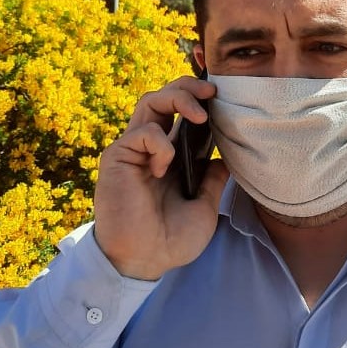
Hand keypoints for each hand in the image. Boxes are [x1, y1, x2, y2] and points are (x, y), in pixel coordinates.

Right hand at [93, 76, 229, 279]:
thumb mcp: (205, 208)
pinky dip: (160, 144)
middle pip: (165, 97)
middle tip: (211, 91)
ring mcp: (133, 150)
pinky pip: (143, 133)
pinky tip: (165, 168)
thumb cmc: (171, 240)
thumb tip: (228, 159)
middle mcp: (151, 148)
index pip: (183, 115)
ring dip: (177, 98)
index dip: (200, 101)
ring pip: (150, 101)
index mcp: (171, 157)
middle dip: (188, 87)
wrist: (144, 260)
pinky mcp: (118, 157)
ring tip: (199, 114)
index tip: (223, 99)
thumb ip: (213, 181)